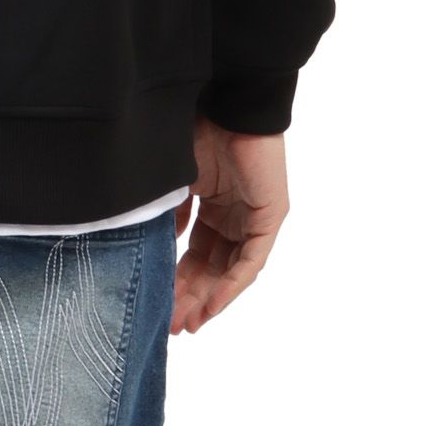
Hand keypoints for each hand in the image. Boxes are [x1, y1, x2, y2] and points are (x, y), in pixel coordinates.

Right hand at [170, 115, 288, 333]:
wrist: (228, 102)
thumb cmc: (197, 128)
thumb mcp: (175, 179)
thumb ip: (169, 212)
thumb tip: (155, 244)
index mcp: (212, 203)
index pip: (195, 251)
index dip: (176, 277)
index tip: (158, 303)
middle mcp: (234, 215)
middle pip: (212, 266)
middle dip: (190, 296)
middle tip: (170, 324)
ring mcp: (254, 217)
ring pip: (231, 270)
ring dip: (208, 298)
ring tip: (186, 323)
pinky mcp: (270, 216)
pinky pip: (251, 261)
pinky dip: (230, 285)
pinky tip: (210, 305)